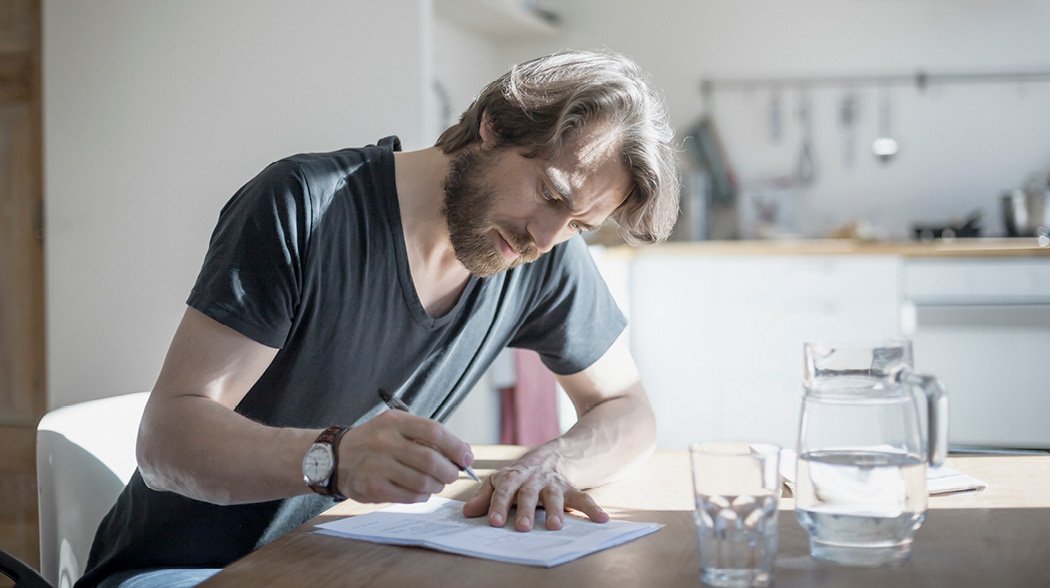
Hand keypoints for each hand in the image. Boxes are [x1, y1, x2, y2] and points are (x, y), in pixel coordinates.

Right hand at [336, 410, 473, 503]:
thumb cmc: (376, 441)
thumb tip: (463, 453)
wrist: (337, 457)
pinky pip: (409, 496)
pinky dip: (422, 496)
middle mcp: (385, 442)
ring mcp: (377, 466)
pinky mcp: (372, 488)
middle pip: (431, 461)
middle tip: (452, 475)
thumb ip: (427, 435)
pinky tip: (420, 491)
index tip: (467, 458)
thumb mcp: (397, 426)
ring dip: (436, 486)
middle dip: (449, 472)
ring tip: (435, 483)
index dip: (456, 447)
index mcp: (395, 422)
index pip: (434, 431)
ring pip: (422, 482)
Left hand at [462, 462, 608, 531]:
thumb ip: (484, 496)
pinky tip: (602, 519)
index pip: (503, 490)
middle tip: (524, 528)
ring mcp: (553, 483)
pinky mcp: (571, 488)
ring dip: (556, 511)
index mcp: (513, 477)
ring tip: (555, 527)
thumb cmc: (521, 474)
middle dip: (526, 511)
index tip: (495, 522)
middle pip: (529, 494)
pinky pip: (583, 497)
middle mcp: (533, 479)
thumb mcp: (500, 480)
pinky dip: (593, 508)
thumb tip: (466, 513)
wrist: (553, 456)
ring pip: (554, 496)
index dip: (499, 505)